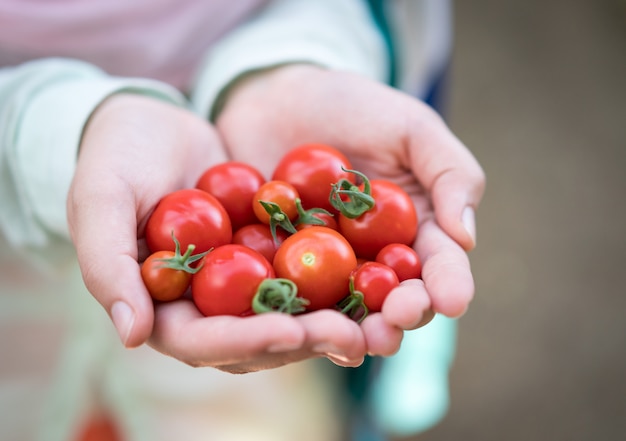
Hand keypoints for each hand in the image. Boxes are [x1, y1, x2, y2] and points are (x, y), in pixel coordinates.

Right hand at [67, 93, 366, 372]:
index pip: (204, 341)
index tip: (287, 332)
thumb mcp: (100, 201)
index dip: (245, 341)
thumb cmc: (114, 160)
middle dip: (305, 340)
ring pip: (292, 312)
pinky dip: (341, 275)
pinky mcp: (271, 251)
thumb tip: (130, 335)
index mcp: (165, 308)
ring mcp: (243, 280)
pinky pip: (309, 269)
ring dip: (334, 318)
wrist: (150, 124)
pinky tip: (379, 271)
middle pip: (259, 338)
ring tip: (379, 316)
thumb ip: (108, 266)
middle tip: (352, 335)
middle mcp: (209, 305)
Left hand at [214, 65, 485, 355]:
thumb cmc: (353, 106)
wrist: (279, 98)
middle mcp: (377, 257)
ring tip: (361, 341)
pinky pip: (293, 297)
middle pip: (397, 296)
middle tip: (398, 322)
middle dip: (403, 314)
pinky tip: (302, 329)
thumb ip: (449, 173)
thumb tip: (467, 238)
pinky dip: (300, 315)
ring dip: (356, 330)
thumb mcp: (411, 127)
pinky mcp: (284, 268)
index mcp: (417, 228)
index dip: (449, 284)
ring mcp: (329, 267)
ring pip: (348, 309)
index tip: (453, 300)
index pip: (440, 264)